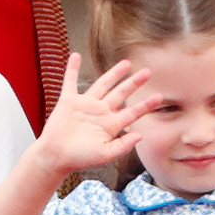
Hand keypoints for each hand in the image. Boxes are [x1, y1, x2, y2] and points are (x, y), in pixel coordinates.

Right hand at [30, 54, 159, 176]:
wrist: (55, 157)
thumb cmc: (79, 158)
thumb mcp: (104, 154)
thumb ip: (123, 146)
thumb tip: (140, 136)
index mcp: (111, 124)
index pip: (132, 112)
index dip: (146, 104)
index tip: (159, 96)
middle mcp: (100, 112)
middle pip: (121, 93)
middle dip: (134, 83)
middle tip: (147, 72)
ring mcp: (85, 105)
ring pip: (102, 84)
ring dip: (114, 73)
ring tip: (127, 63)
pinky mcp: (68, 101)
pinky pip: (70, 81)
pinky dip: (72, 68)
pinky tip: (76, 56)